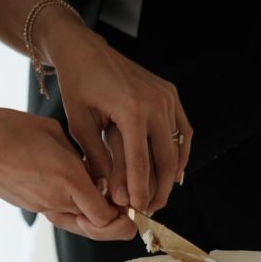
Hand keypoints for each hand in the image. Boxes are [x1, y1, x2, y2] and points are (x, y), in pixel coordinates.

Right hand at [0, 106, 135, 239]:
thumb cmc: (6, 128)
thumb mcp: (52, 132)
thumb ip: (77, 154)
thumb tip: (91, 168)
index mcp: (69, 178)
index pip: (108, 217)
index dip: (125, 216)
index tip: (135, 204)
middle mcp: (57, 199)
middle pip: (97, 228)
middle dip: (117, 226)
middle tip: (131, 220)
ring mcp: (41, 206)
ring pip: (79, 224)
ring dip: (97, 220)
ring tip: (110, 205)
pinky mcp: (30, 205)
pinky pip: (62, 215)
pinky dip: (77, 211)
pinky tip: (83, 194)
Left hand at [34, 13, 192, 213]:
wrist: (85, 50)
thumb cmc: (78, 86)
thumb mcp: (81, 126)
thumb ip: (99, 160)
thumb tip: (112, 194)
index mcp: (132, 110)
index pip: (141, 162)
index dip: (140, 190)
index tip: (137, 211)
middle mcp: (156, 102)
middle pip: (165, 159)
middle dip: (159, 189)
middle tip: (150, 210)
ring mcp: (167, 97)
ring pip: (177, 147)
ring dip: (171, 175)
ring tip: (159, 195)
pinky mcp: (170, 94)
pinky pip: (182, 131)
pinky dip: (180, 153)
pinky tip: (173, 172)